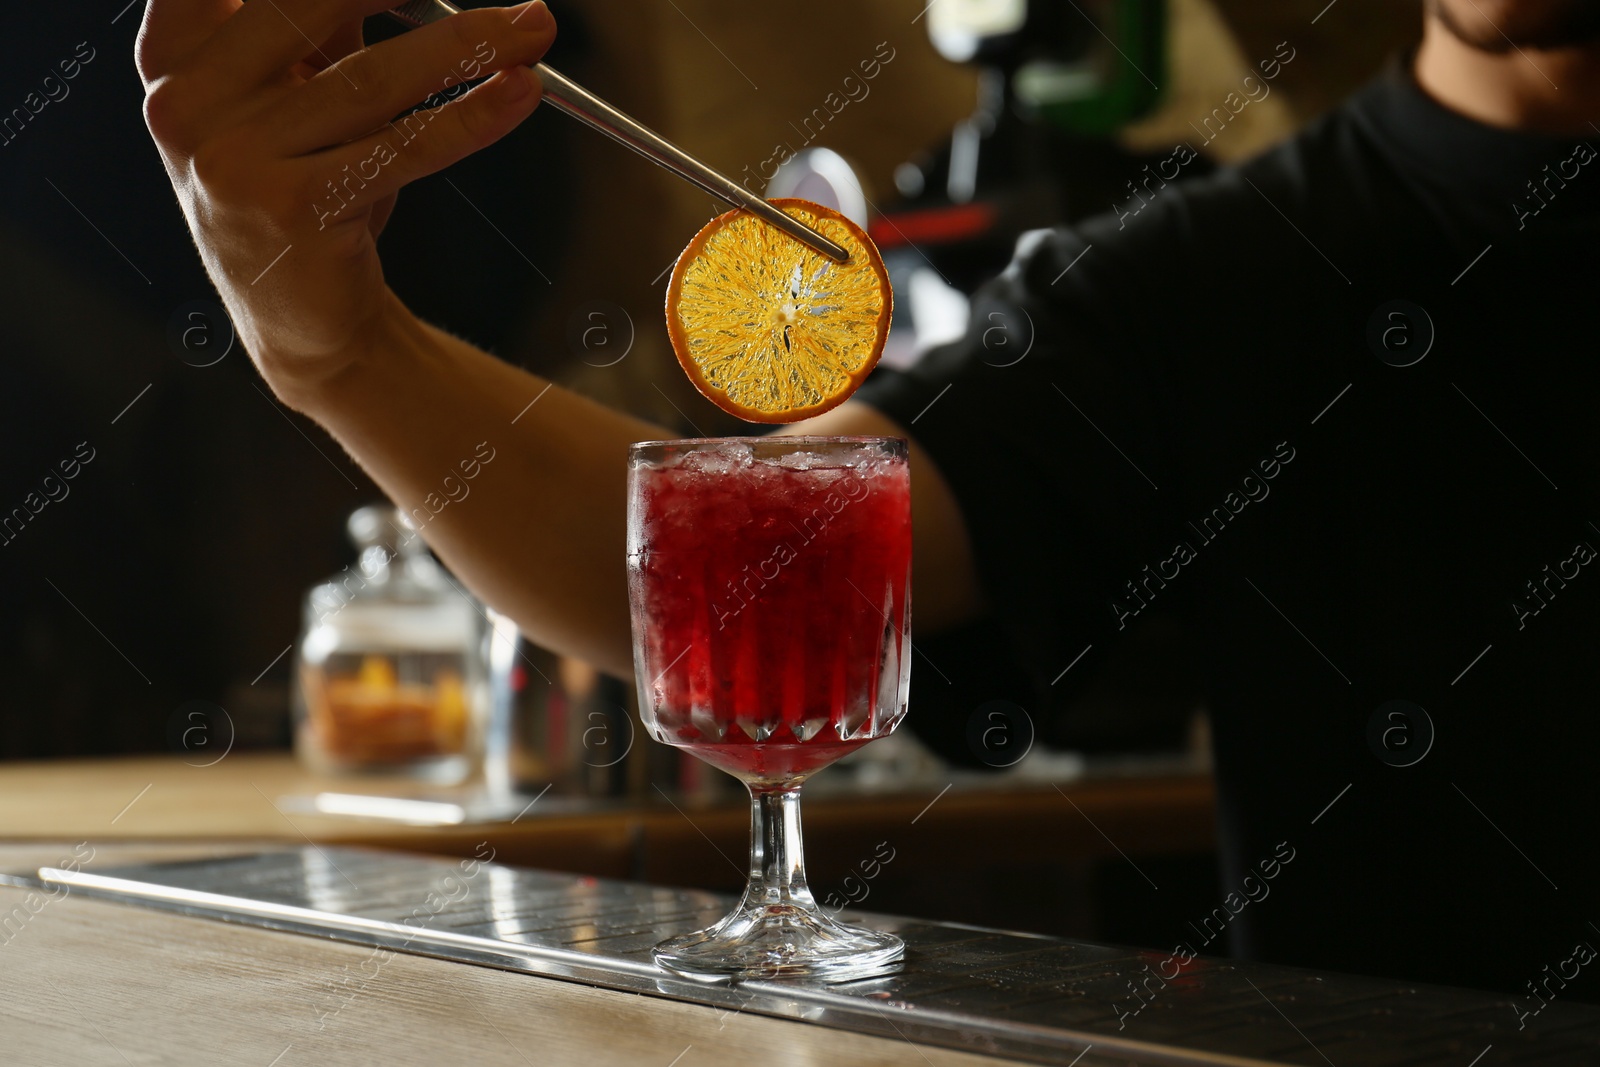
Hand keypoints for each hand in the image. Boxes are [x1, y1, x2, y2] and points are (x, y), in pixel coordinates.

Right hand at [136, 0, 556, 398]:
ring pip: (370, 78)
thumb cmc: (303, 194)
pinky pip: (402, 146)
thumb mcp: (295, 101)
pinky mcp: (293, 210)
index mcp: (173, 60)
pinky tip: (519, 93)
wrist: (302, 321)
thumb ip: (322, 27)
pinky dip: (472, 116)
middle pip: (309, 3)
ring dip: (468, 45)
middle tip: (517, 3)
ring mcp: (232, 160)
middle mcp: (185, 104)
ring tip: (533, 29)